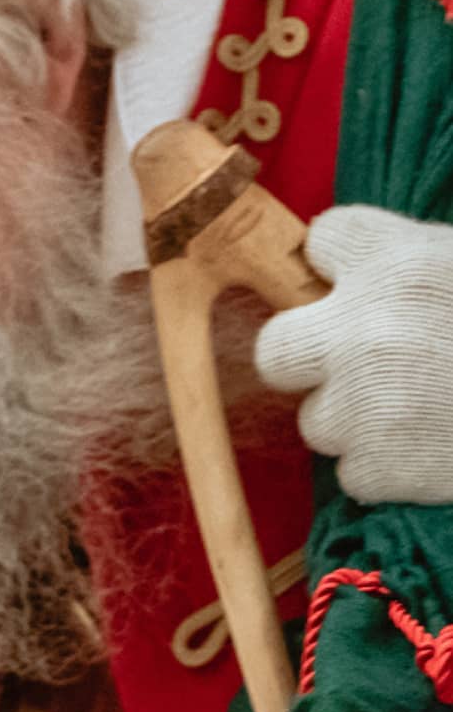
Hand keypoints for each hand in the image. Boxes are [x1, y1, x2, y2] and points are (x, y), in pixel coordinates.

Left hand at [256, 206, 452, 503]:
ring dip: (357, 420)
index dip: (346, 263)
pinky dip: (388, 469)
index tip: (367, 280)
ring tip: (426, 411)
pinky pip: (352, 472)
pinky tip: (437, 451)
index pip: (323, 239)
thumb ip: (417, 266)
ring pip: (316, 419)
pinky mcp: (374, 468)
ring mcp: (361, 404)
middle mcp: (362, 328)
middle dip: (311, 356)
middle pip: (275, 347)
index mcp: (397, 259)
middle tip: (358, 364)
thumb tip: (356, 277)